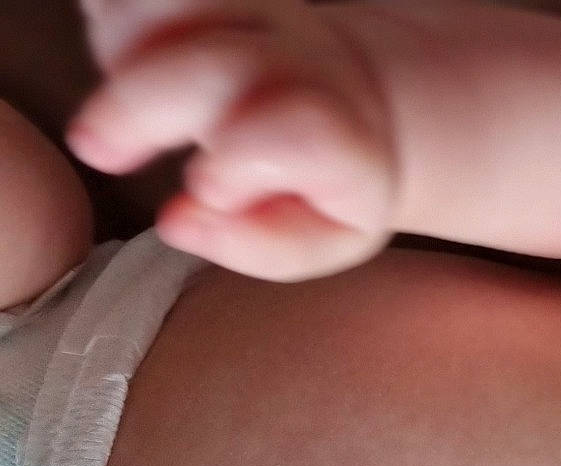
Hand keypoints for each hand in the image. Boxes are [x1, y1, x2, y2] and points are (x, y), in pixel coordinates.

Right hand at [68, 0, 397, 280]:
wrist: (360, 100)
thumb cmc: (327, 184)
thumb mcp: (324, 236)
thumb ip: (265, 243)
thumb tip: (177, 224)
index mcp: (339, 130)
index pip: (293, 134)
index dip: (238, 160)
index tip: (205, 189)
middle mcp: (301, 58)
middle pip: (214, 65)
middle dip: (139, 106)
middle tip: (96, 152)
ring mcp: (256, 10)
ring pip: (173, 7)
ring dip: (122, 52)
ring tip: (124, 96)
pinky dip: (116, 20)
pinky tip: (126, 60)